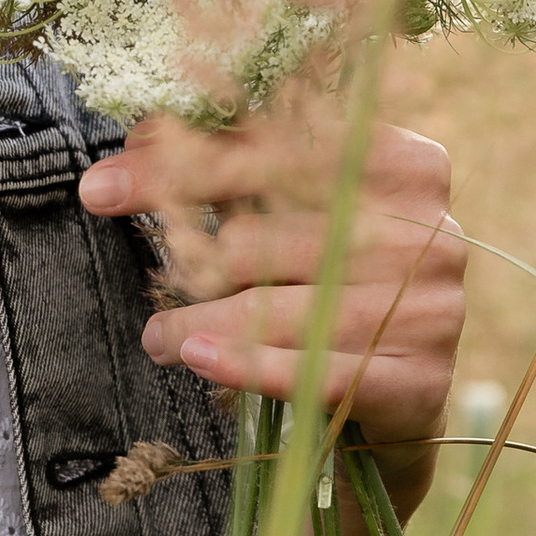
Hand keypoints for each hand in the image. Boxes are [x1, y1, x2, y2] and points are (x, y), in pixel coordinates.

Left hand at [77, 111, 463, 486]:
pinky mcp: (419, 379)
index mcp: (404, 163)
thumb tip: (146, 136)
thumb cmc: (339, 287)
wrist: (406, 398)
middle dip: (188, 259)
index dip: (182, 164)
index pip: (275, 150)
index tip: (104, 185)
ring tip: (159, 340)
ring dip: (197, 325)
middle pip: (265, 235)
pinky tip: (199, 361)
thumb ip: (240, 170)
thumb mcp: (299, 217)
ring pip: (274, 307)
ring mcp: (430, 306)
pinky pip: (312, 370)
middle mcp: (427, 228)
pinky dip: (246, 366)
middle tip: (148, 280)